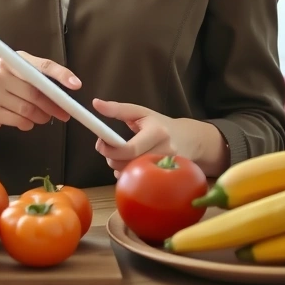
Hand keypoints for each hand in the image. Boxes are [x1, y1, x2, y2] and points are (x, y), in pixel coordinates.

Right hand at [0, 53, 80, 132]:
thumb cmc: (12, 87)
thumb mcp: (25, 76)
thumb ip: (44, 78)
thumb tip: (72, 86)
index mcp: (12, 60)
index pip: (41, 66)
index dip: (60, 75)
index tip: (77, 85)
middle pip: (35, 92)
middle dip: (54, 106)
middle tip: (65, 114)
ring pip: (27, 109)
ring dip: (42, 117)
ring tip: (45, 118)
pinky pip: (18, 121)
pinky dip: (28, 124)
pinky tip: (28, 122)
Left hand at [91, 99, 226, 177]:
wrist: (188, 139)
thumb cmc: (160, 124)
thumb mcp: (140, 112)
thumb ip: (118, 109)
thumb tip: (96, 103)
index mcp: (158, 133)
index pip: (130, 149)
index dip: (110, 150)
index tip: (100, 143)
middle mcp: (166, 151)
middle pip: (130, 164)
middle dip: (112, 159)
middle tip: (107, 149)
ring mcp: (168, 168)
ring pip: (134, 175)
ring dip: (119, 168)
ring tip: (119, 156)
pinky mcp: (167, 178)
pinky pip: (141, 181)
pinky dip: (130, 175)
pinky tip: (130, 165)